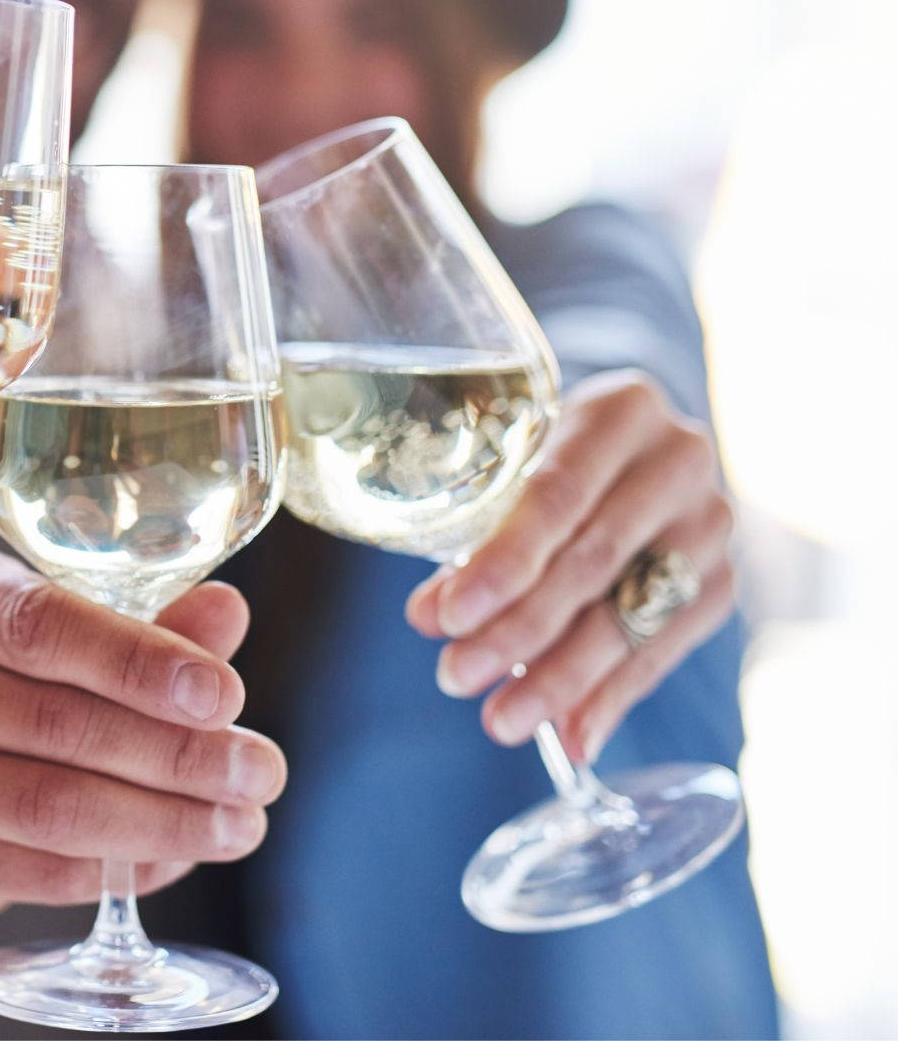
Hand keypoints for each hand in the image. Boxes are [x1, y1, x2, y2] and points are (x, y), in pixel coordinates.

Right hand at [0, 545, 286, 924]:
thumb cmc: (12, 668)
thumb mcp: (74, 624)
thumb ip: (149, 620)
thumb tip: (226, 612)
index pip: (38, 624)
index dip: (136, 662)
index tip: (225, 696)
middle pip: (49, 721)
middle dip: (174, 753)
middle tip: (259, 773)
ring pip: (42, 805)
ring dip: (158, 821)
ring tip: (237, 823)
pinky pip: (29, 872)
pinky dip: (115, 869)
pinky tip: (175, 857)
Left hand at [407, 371, 736, 761]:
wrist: (631, 450)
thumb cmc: (548, 456)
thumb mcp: (513, 467)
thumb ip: (474, 535)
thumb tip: (428, 617)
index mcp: (622, 410)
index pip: (556, 497)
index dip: (502, 563)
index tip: (445, 617)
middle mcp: (679, 461)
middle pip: (592, 561)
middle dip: (518, 630)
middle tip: (454, 677)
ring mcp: (710, 525)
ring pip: (629, 615)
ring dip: (560, 679)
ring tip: (501, 722)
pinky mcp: (720, 583)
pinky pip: (659, 652)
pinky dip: (609, 699)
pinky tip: (572, 739)